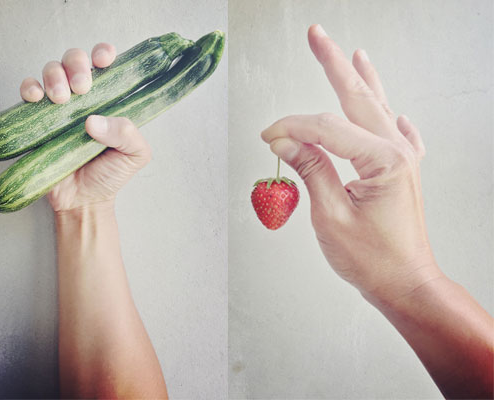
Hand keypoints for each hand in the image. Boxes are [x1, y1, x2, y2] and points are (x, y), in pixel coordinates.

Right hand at [20, 43, 151, 211]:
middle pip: (74, 59)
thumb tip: (92, 121)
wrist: (83, 202)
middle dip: (76, 65)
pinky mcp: (36, 119)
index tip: (103, 59)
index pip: (105, 62)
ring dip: (54, 76)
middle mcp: (82, 96)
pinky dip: (29, 88)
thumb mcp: (135, 155)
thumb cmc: (111, 174)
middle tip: (81, 88)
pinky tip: (36, 99)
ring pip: (51, 70)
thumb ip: (127, 133)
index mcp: (108, 97)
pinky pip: (28, 92)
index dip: (102, 53)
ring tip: (61, 100)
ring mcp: (57, 106)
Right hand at [260, 25, 437, 303]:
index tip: (266, 137)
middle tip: (317, 35)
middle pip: (358, 97)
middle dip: (334, 64)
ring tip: (352, 53)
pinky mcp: (403, 169)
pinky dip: (385, 111)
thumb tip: (284, 138)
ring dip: (361, 79)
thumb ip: (309, 169)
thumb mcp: (330, 215)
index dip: (291, 128)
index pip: (326, 128)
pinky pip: (394, 129)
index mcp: (383, 160)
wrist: (406, 283)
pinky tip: (387, 105)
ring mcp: (405, 157)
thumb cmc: (371, 258)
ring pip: (377, 106)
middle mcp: (398, 150)